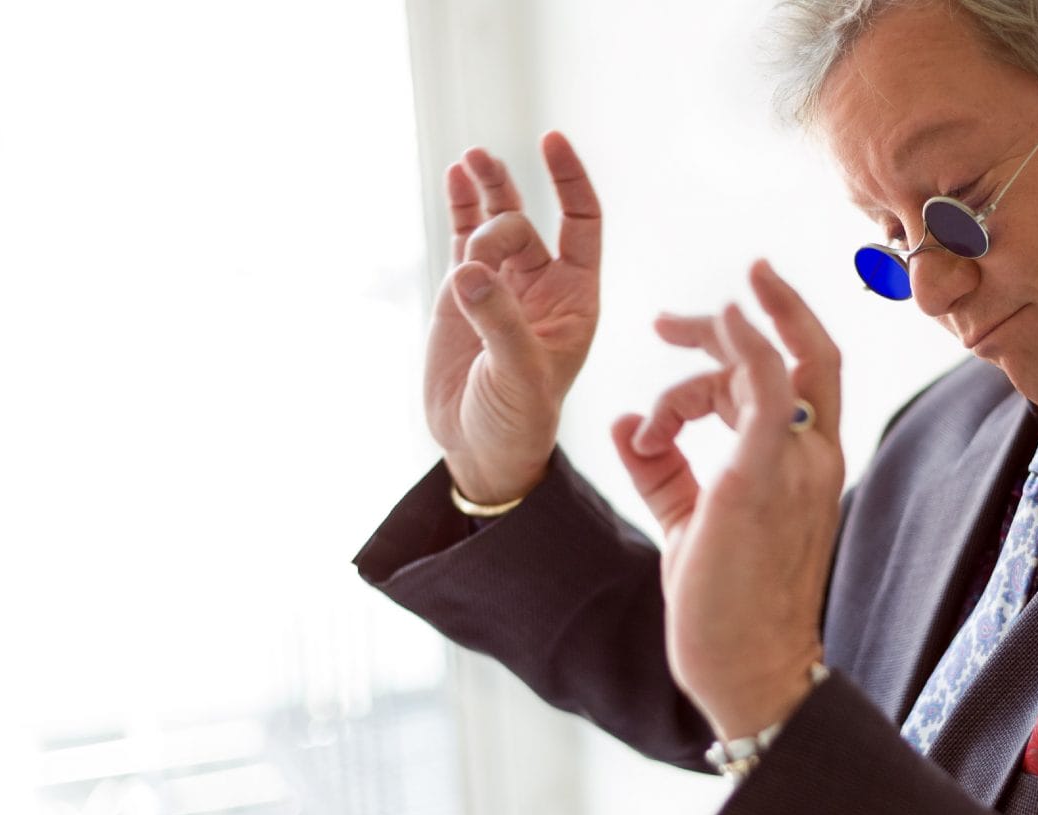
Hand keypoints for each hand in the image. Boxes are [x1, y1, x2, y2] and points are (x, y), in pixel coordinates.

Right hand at [424, 132, 601, 504]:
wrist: (481, 449)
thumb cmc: (518, 420)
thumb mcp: (519, 375)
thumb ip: (498, 321)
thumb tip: (469, 270)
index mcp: (575, 300)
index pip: (583, 224)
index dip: (570, 181)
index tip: (551, 142)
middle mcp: (542, 286)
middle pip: (527, 224)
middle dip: (501, 220)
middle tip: (477, 255)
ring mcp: (501, 287)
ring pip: (496, 221)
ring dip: (485, 187)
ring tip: (470, 159)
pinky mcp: (464, 295)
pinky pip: (463, 239)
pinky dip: (458, 207)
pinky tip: (454, 176)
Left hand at [610, 261, 844, 739]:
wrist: (747, 671)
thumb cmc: (725, 608)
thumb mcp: (688, 523)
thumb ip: (662, 470)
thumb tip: (623, 423)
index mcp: (805, 466)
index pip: (797, 373)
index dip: (751, 336)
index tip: (689, 327)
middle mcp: (812, 457)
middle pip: (785, 354)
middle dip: (730, 321)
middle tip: (665, 322)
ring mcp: (793, 465)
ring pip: (760, 364)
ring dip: (708, 346)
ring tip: (660, 349)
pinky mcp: (759, 477)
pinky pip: (764, 385)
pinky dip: (744, 344)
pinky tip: (710, 327)